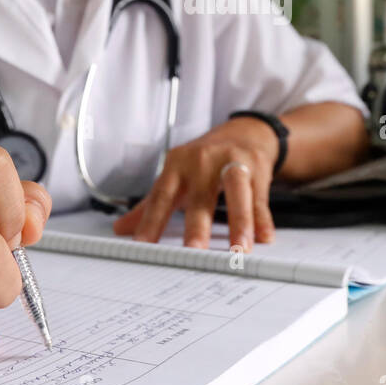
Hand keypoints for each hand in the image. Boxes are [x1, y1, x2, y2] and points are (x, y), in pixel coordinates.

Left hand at [112, 117, 278, 250]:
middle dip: (197, 226)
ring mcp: (233, 163)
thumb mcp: (175, 176)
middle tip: (193, 251)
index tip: (143, 245)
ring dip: (239, 222)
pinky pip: (260, 198)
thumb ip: (151, 205)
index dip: (151, 221)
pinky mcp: (257, 170)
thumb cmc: (204, 160)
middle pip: (200, 197)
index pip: (162, 196)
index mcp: (178, 165)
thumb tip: (121, 229)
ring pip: (237, 193)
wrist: (244, 133)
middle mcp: (204, 162)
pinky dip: (262, 219)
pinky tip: (264, 237)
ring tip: (238, 250)